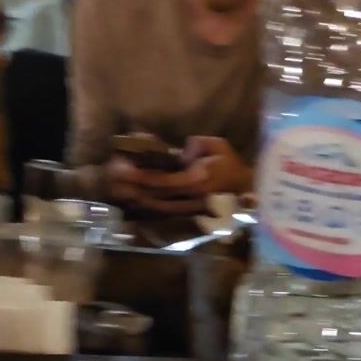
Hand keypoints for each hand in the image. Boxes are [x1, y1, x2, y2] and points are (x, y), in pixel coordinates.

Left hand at [124, 137, 252, 213]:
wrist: (247, 189)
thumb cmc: (230, 163)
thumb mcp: (216, 145)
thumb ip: (195, 147)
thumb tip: (179, 157)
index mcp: (199, 179)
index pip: (164, 180)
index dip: (142, 176)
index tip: (123, 170)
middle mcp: (193, 197)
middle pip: (157, 196)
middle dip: (133, 188)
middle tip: (113, 181)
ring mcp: (192, 210)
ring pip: (159, 209)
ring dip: (138, 201)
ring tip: (119, 192)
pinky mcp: (191, 215)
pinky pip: (167, 214)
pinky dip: (149, 209)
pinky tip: (135, 203)